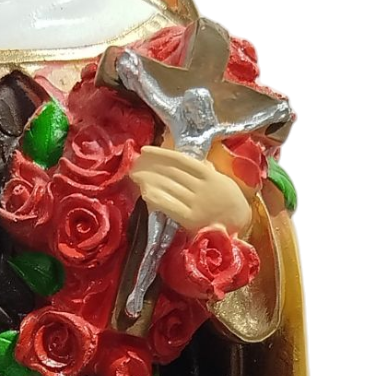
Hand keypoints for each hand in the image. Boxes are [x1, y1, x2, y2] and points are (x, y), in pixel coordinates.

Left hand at [130, 147, 251, 232]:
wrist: (241, 226)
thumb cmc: (231, 202)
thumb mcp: (223, 181)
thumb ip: (208, 170)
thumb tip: (196, 159)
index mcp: (209, 175)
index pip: (181, 160)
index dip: (161, 154)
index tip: (146, 150)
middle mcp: (202, 187)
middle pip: (172, 172)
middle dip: (151, 166)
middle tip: (135, 162)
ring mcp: (196, 203)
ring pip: (169, 186)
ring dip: (150, 179)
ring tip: (135, 174)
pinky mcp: (190, 219)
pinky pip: (170, 205)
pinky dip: (156, 198)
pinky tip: (145, 192)